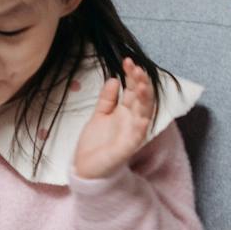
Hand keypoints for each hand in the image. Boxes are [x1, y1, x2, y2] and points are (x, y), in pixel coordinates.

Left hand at [73, 57, 156, 180]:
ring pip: (144, 113)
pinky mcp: (128, 148)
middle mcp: (131, 120)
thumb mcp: (99, 115)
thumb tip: (115, 78)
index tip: (127, 61)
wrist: (86, 168)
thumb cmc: (95, 143)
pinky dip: (141, 126)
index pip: (133, 90)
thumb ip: (107, 99)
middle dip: (140, 82)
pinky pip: (137, 136)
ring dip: (145, 99)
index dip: (132, 75)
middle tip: (136, 67)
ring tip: (142, 84)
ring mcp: (131, 133)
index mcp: (125, 112)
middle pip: (141, 98)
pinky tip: (142, 117)